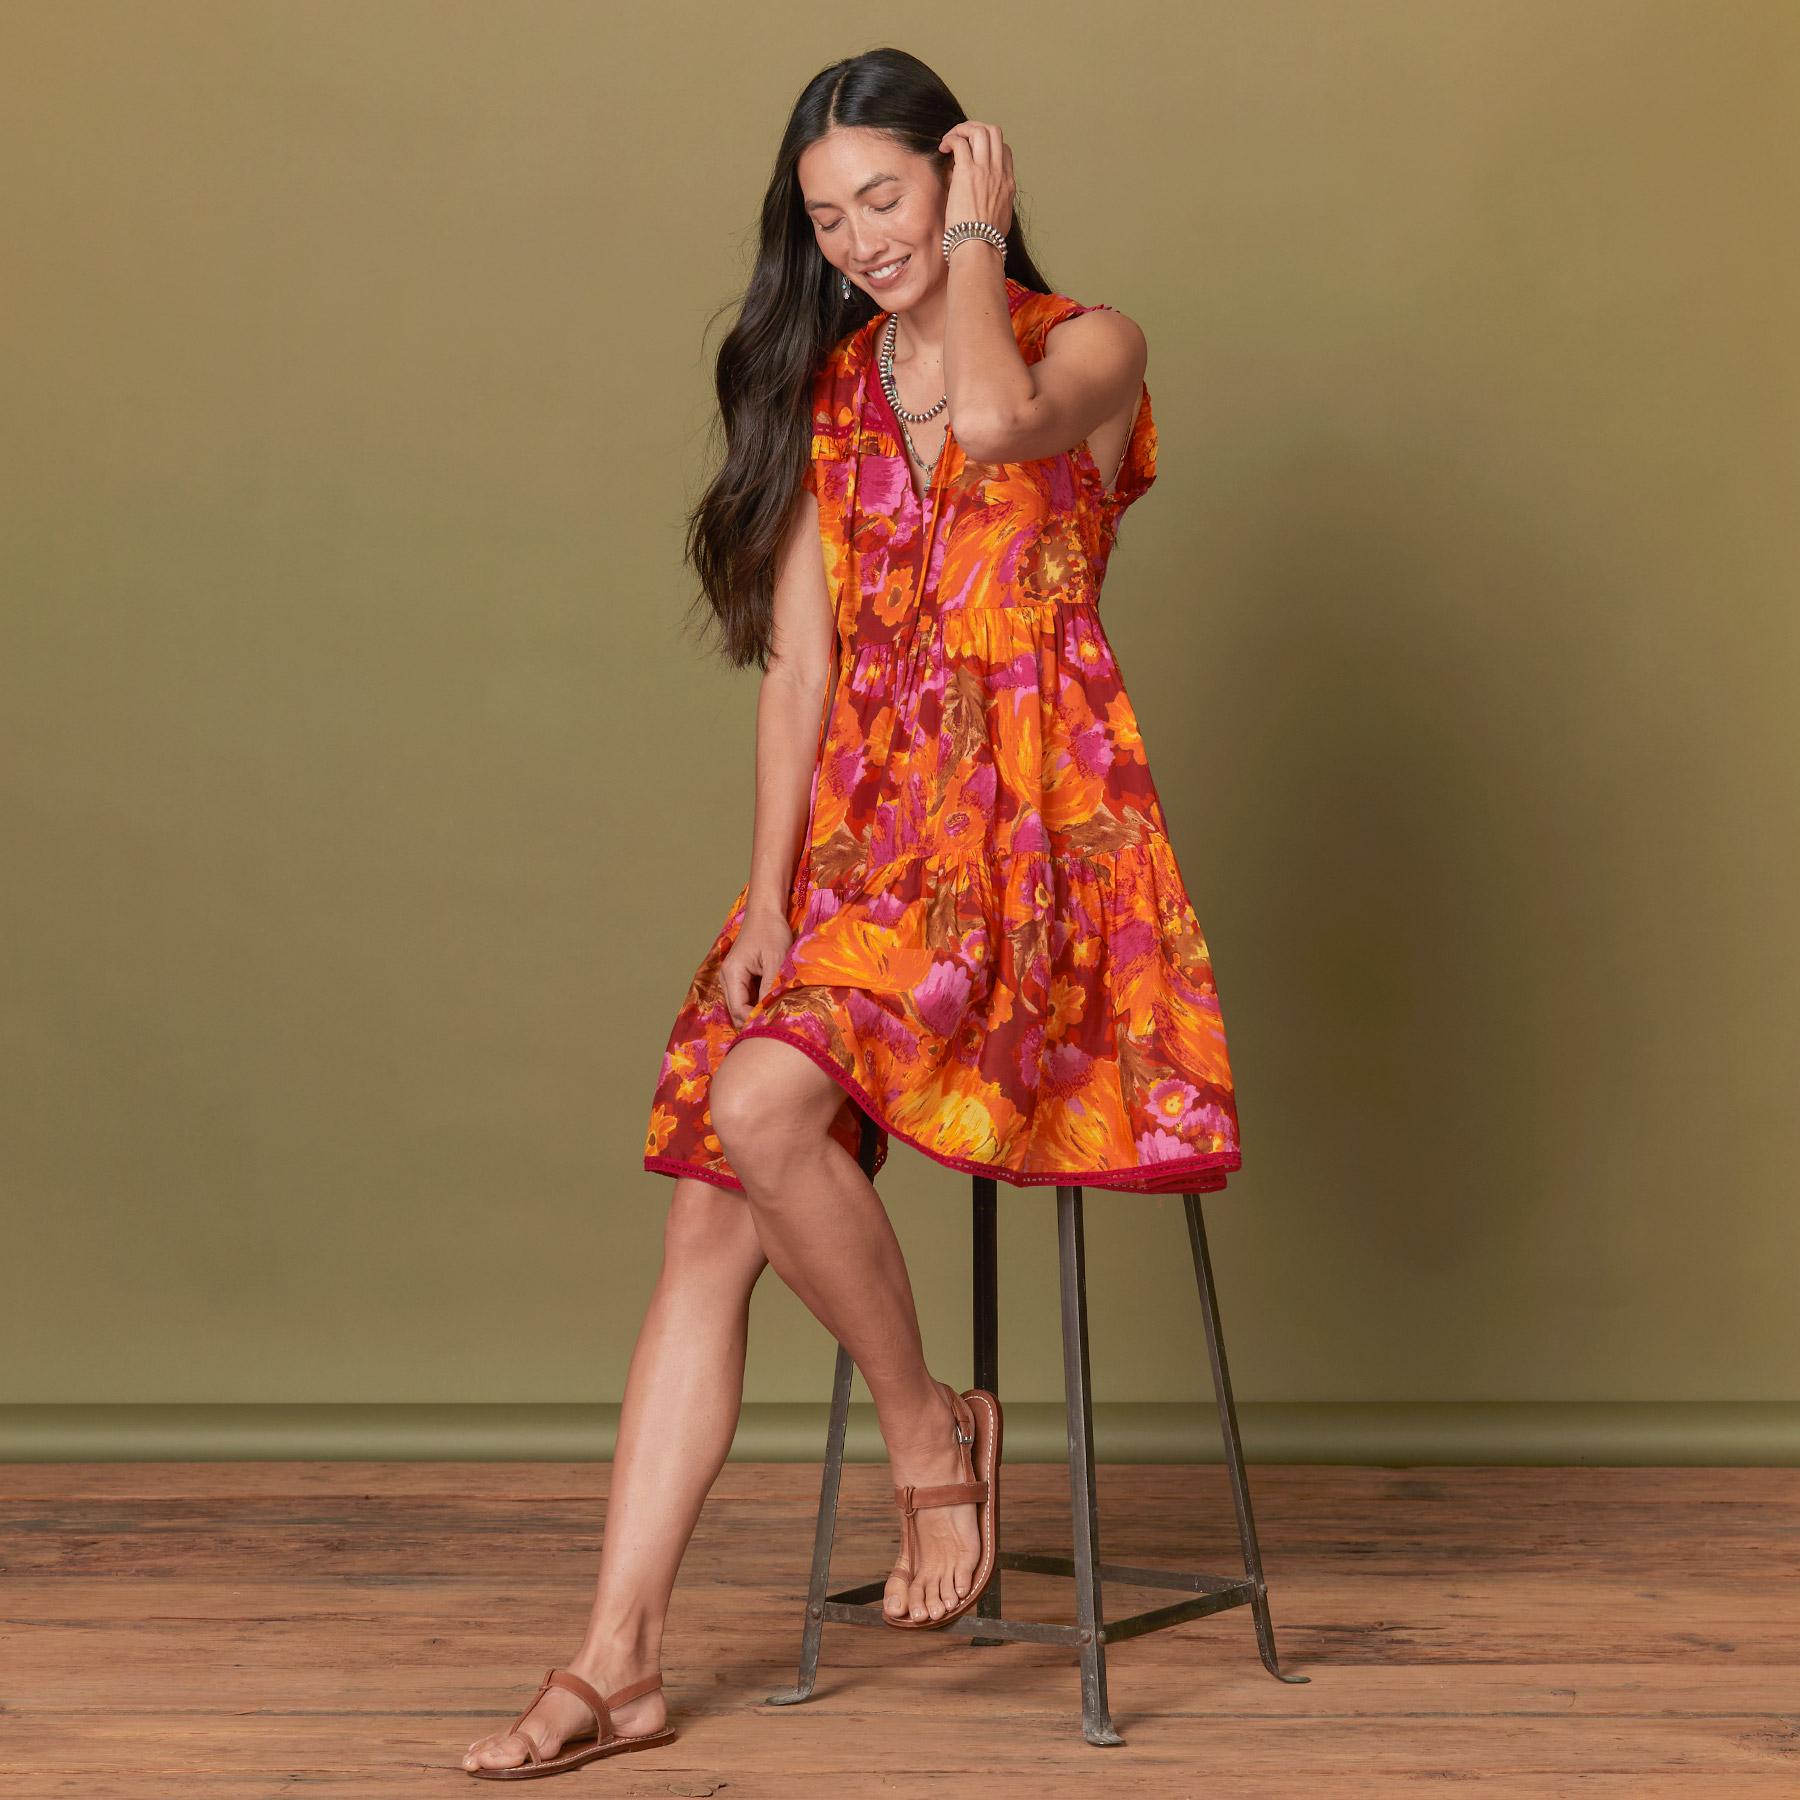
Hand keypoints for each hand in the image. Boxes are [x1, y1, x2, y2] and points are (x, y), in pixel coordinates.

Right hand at [720, 907, 794, 1027]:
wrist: (766, 912)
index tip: (776, 1025)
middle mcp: (726, 978)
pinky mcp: (740, 977)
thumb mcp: (776, 960)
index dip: (755, 1021)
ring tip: (778, 1013)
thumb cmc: (771, 931)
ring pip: (742, 1006)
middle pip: (737, 1011)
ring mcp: (732, 978)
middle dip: (755, 1019)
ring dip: (758, 1011)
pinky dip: (759, 1002)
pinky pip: (747, 997)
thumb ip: (770, 988)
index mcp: (731, 973)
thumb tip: (769, 1014)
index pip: (739, 1010)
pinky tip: (774, 1002)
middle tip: (779, 1023)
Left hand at [937, 120, 1014, 239]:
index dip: (988, 146)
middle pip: (995, 132)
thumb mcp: (999, 219)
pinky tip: (943, 149)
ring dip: (962, 129)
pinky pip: (960, 142)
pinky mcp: (967, 172)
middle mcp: (999, 173)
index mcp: (1008, 184)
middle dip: (976, 128)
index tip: (973, 154)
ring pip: (980, 130)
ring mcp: (985, 171)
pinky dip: (951, 139)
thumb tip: (982, 200)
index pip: (1004, 150)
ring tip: (950, 141)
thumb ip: (994, 204)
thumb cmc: (984, 242)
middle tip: (961, 139)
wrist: (979, 247)